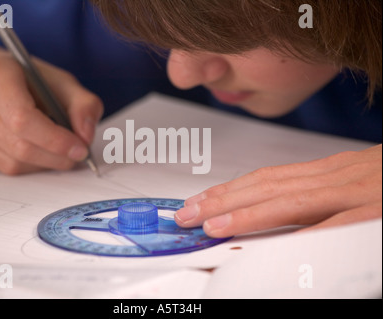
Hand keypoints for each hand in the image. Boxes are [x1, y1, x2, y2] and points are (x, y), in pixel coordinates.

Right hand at [0, 45, 102, 174]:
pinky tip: (33, 151)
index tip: (81, 149)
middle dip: (56, 157)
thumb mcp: (62, 83)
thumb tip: (86, 137)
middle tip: (76, 156)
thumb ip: (83, 105)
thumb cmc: (28, 82)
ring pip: (11, 163)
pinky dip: (26, 166)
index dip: (56, 140)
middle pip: (19, 146)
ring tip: (56, 152)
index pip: (23, 119)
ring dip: (43, 164)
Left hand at [175, 145, 381, 236]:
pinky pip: (335, 226)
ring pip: (291, 200)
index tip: (198, 202)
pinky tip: (271, 247)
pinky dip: (301, 236)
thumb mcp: (356, 183)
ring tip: (209, 225)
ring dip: (246, 213)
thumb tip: (282, 218)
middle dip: (222, 201)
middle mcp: (338, 176)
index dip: (229, 190)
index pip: (267, 178)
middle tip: (186, 214)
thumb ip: (321, 199)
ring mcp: (360, 191)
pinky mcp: (380, 211)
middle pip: (267, 187)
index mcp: (330, 171)